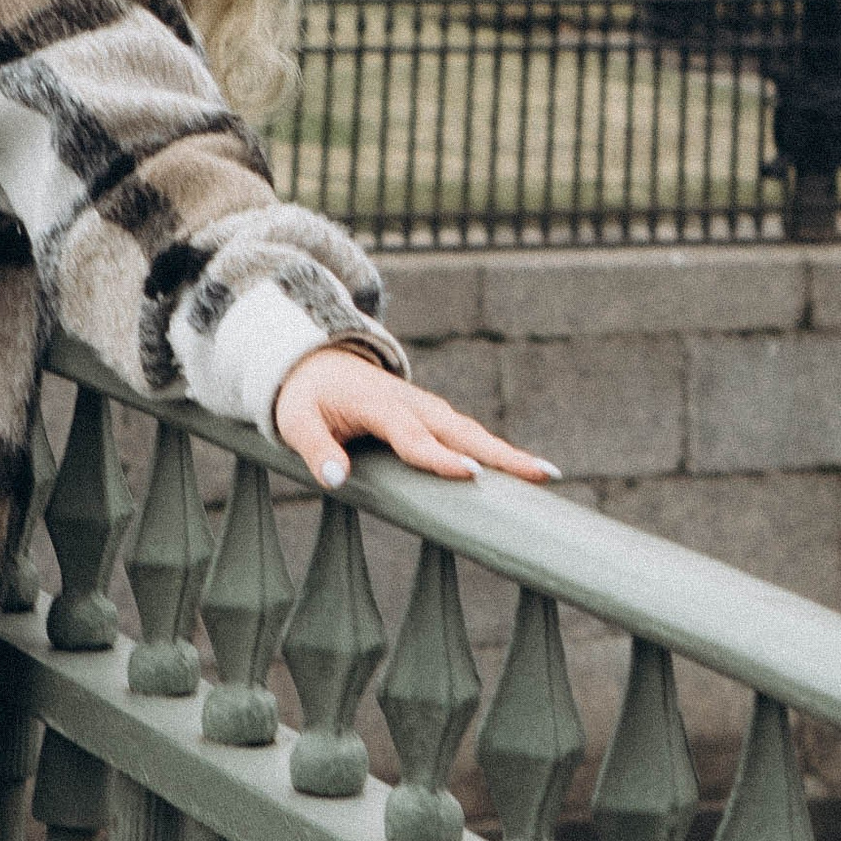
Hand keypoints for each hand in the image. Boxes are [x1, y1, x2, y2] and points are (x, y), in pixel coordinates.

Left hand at [272, 347, 557, 490]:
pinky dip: (496, 450)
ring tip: (545, 475)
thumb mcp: (295, 421)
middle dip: (501, 453)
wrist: (316, 360)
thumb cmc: (305, 397)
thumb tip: (335, 480)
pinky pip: (466, 433)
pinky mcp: (432, 415)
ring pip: (471, 431)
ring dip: (508, 452)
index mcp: (377, 404)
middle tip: (541, 474)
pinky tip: (520, 471)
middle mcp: (410, 403)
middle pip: (460, 430)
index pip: (412, 436)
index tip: (471, 475)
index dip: (440, 457)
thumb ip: (315, 449)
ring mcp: (425, 407)